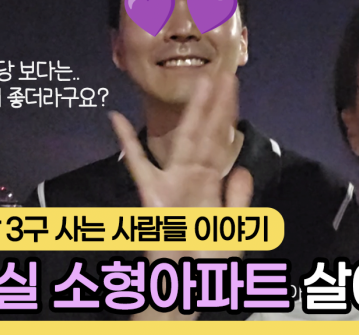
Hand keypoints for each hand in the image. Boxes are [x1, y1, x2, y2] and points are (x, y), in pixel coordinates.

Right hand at [110, 72, 252, 319]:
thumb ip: (238, 202)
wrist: (183, 286)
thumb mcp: (232, 233)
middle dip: (215, 105)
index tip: (235, 88)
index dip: (229, 115)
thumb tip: (242, 170)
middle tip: (224, 72)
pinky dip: (126, 143)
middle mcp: (192, 177)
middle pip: (207, 134)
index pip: (222, 142)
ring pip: (182, 140)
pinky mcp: (151, 198)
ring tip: (197, 82)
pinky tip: (116, 119)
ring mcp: (171, 184)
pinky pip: (138, 166)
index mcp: (211, 184)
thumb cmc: (206, 263)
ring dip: (189, 112)